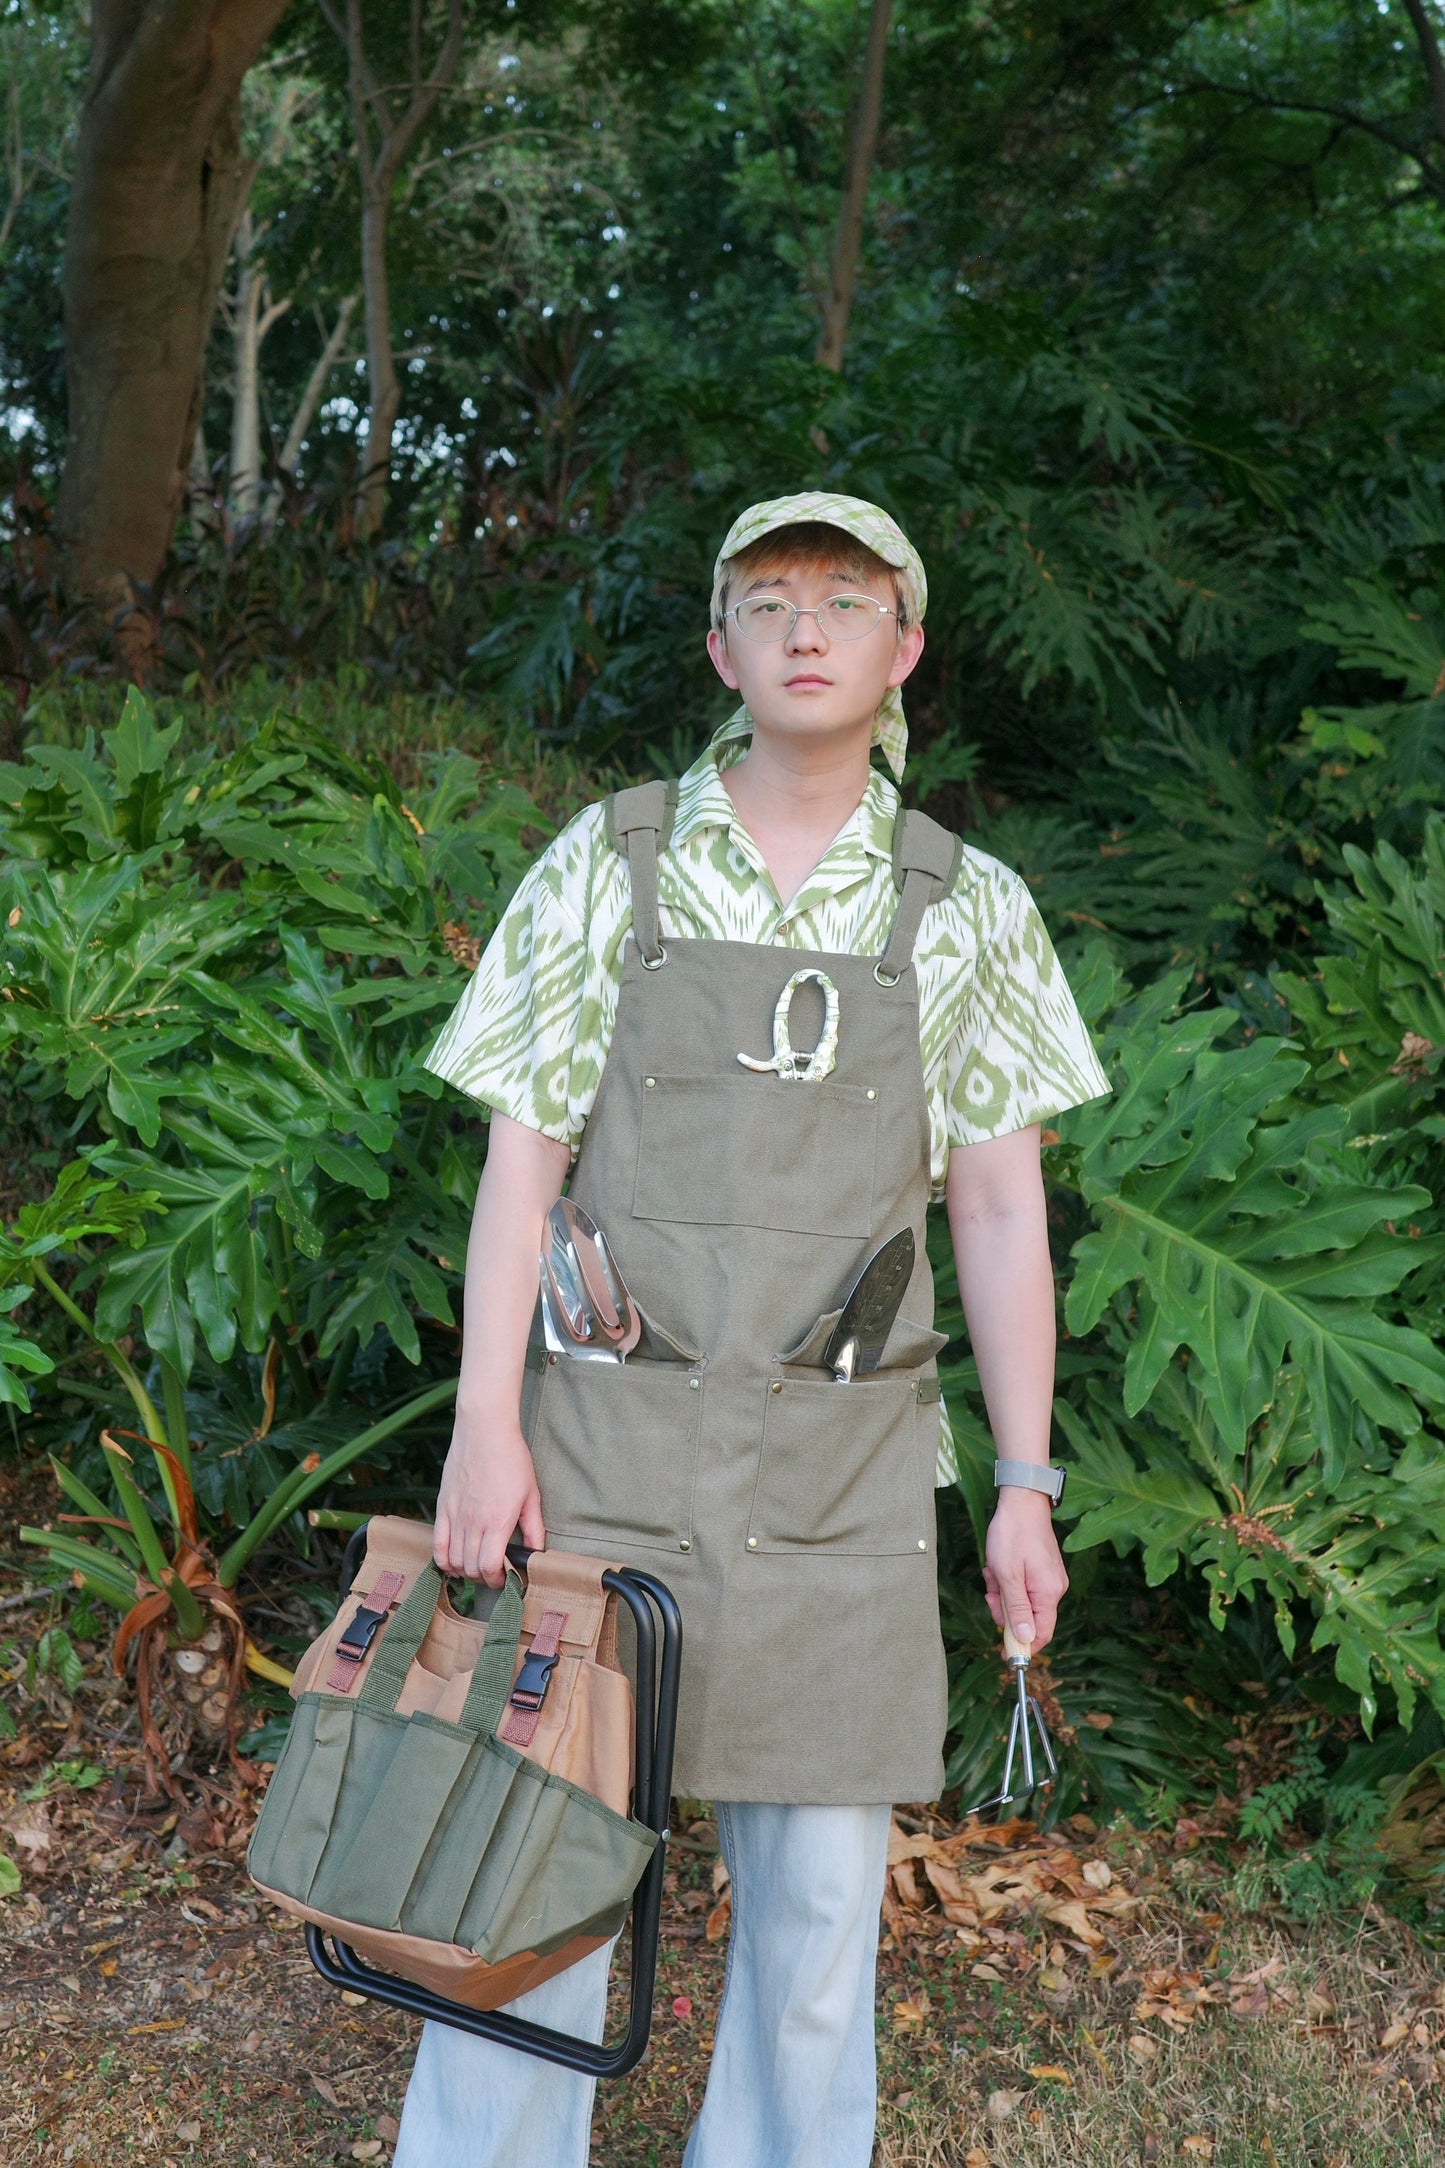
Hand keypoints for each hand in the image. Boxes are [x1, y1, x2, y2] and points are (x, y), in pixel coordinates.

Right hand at [433, 1418, 545, 1585]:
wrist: (484, 1430)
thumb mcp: (531, 1494)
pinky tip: (453, 1561)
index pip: (489, 1567)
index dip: (496, 1580)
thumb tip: (536, 1553)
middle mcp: (473, 1521)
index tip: (504, 1579)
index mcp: (498, 1521)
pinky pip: (436, 1544)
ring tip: (476, 1566)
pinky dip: (443, 1559)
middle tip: (493, 1573)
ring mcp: (455, 1515)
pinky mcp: (442, 1507)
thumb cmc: (512, 1459)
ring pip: (453, 1560)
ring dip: (464, 1570)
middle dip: (483, 1577)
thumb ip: (534, 1528)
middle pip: (471, 1568)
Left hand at [982, 1487, 1067, 1653]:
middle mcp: (1054, 1588)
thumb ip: (1016, 1609)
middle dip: (1004, 1609)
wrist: (1021, 1500)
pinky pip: (1023, 1586)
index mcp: (1049, 1593)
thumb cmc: (1013, 1534)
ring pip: (1022, 1600)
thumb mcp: (1007, 1575)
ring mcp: (1049, 1578)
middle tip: (991, 1592)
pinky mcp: (1042, 1569)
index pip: (1041, 1633)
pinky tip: (998, 1566)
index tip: (1003, 1651)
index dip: (1023, 1645)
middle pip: (1029, 1617)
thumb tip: (1027, 1638)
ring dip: (1003, 1592)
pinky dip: (1008, 1581)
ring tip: (993, 1572)